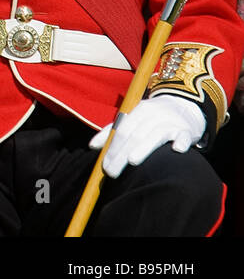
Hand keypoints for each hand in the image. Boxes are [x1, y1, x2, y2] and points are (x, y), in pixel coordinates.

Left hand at [90, 95, 205, 178]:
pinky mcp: (186, 130)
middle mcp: (154, 114)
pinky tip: (177, 150)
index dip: (112, 148)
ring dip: (144, 148)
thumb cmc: (152, 117)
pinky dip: (181, 141)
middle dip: (122, 154)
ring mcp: (171, 121)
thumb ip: (112, 131)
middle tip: (112, 172)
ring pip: (156, 135)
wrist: (183, 105)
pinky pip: (184, 135)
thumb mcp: (133, 119)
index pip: (122, 131)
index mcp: (139, 111)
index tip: (104, 166)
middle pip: (136, 135)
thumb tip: (92, 146)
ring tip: (132, 161)